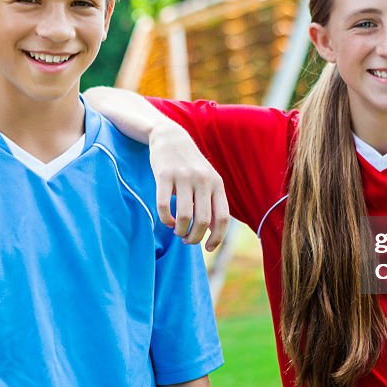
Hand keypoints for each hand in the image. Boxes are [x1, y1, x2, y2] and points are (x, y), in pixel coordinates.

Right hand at [149, 121, 229, 250]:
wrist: (170, 137)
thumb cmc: (190, 165)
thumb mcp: (207, 180)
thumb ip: (212, 203)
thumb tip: (213, 233)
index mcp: (217, 184)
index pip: (222, 218)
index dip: (216, 238)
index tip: (208, 248)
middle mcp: (203, 180)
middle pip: (202, 221)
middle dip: (194, 238)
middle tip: (186, 239)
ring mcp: (183, 177)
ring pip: (184, 216)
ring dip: (179, 230)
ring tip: (177, 230)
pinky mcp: (164, 175)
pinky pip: (164, 206)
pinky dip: (165, 219)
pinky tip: (166, 220)